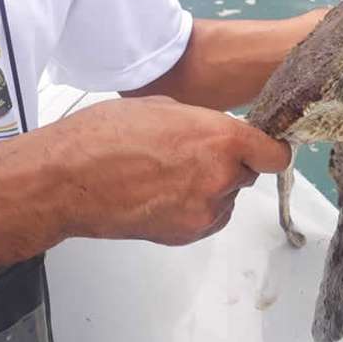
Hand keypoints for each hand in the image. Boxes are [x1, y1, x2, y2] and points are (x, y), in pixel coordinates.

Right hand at [52, 96, 289, 244]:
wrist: (68, 180)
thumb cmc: (107, 135)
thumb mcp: (164, 108)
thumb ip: (202, 123)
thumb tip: (212, 133)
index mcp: (222, 138)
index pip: (275, 154)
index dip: (269, 151)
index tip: (262, 150)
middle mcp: (221, 176)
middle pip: (247, 174)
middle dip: (230, 165)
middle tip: (193, 156)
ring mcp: (205, 210)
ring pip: (226, 198)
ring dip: (211, 188)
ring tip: (169, 176)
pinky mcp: (186, 234)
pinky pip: (207, 219)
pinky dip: (195, 209)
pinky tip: (163, 195)